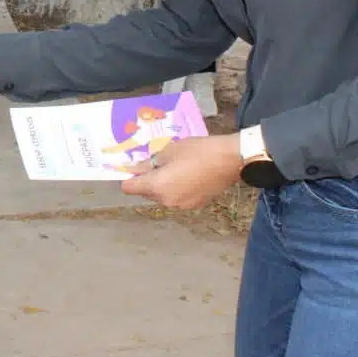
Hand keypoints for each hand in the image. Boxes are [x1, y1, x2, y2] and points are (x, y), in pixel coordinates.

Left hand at [116, 134, 242, 208]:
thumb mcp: (168, 151)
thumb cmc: (197, 151)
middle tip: (156, 162)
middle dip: (146, 179)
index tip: (131, 167)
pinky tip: (188, 174)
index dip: (127, 177)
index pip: (129, 188)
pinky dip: (177, 188)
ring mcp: (182, 205)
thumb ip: (148, 163)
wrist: (230, 160)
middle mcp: (166, 201)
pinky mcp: (195, 205)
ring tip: (175, 166)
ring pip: (162, 195)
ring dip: (162, 184)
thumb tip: (135, 169)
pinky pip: (177, 197)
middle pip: (146, 192)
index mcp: (157, 187)